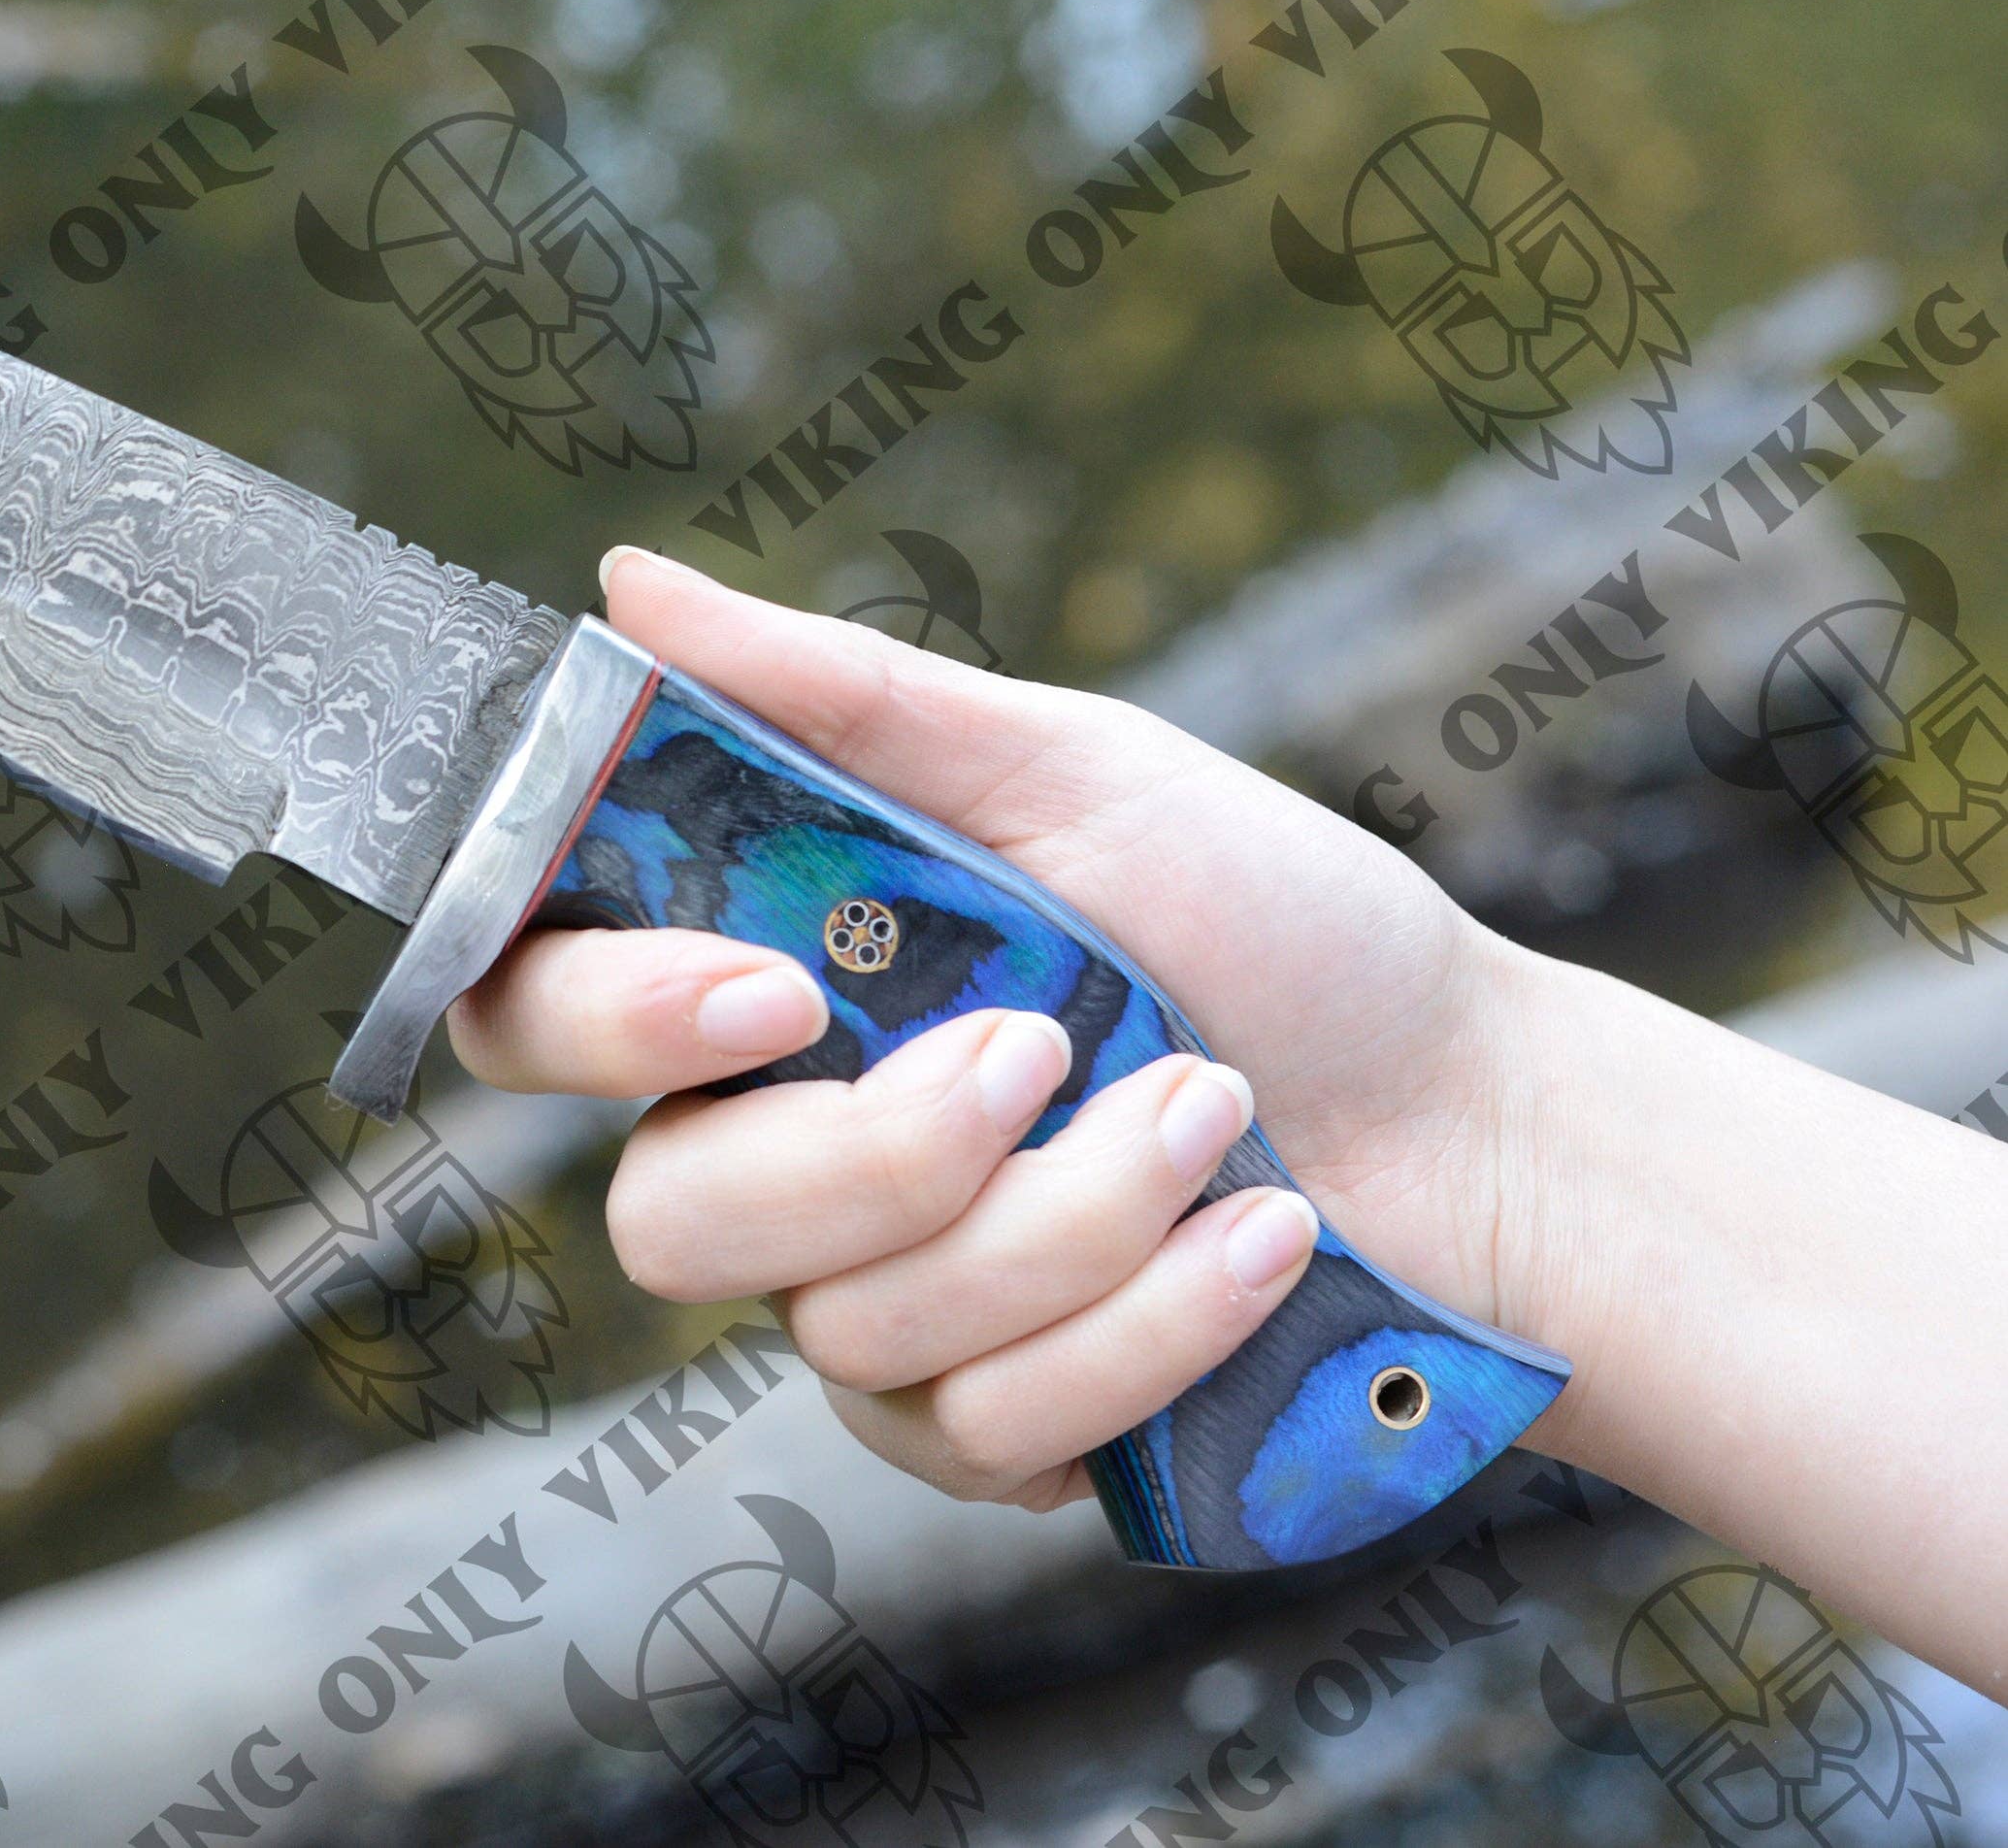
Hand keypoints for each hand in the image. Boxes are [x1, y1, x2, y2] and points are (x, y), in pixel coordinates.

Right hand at [448, 548, 1580, 1515]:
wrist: (1479, 1125)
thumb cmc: (1275, 925)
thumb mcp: (1072, 772)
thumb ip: (836, 697)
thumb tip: (626, 579)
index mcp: (766, 977)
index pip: (540, 1014)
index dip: (602, 1017)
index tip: (768, 984)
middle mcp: (782, 1155)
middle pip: (663, 1222)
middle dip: (875, 1154)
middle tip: (1038, 1050)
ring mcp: (874, 1316)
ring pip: (850, 1327)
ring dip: (1072, 1219)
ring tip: (1218, 1112)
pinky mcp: (986, 1441)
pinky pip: (985, 1432)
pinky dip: (1145, 1328)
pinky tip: (1259, 1248)